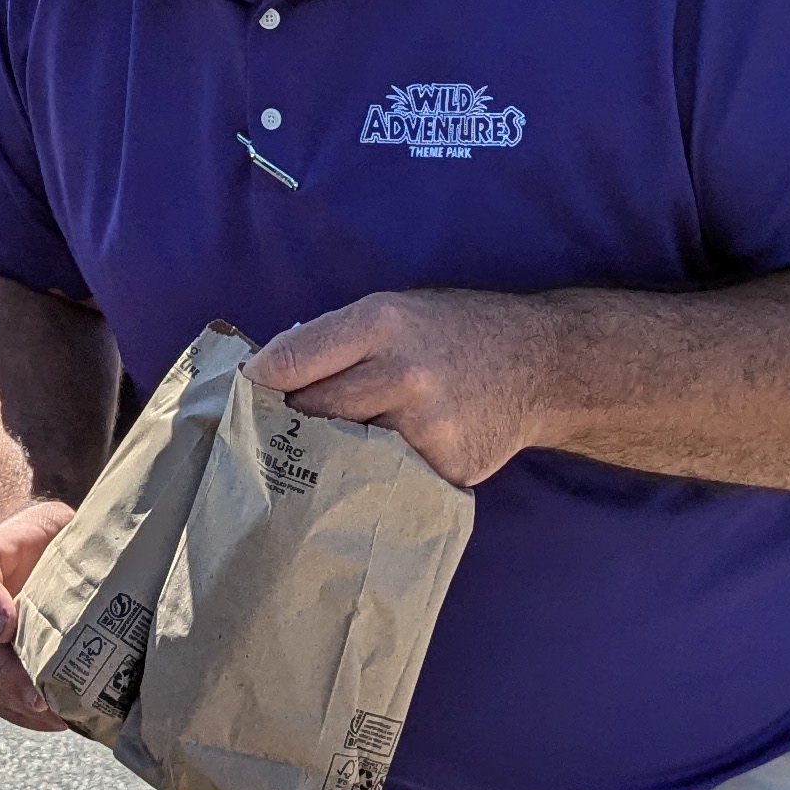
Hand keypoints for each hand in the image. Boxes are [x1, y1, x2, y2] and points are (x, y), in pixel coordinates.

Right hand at [0, 497, 78, 731]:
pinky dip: (22, 714)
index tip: (7, 626)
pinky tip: (55, 721)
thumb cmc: (52, 535)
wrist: (43, 551)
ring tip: (51, 715)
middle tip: (35, 694)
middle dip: (3, 670)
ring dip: (13, 699)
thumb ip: (67, 532)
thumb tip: (112, 558)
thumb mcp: (57, 521)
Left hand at [247, 290, 557, 486]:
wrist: (542, 365)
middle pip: (311, 413)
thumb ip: (338, 340)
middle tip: (280, 434)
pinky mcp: (445, 469)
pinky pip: (386, 479)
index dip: (258, 385)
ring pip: (343, 455)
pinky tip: (382, 466)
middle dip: (291, 424)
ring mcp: (427, 427)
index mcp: (382, 323)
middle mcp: (403, 373)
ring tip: (325, 456)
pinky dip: (375, 477)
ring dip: (329, 457)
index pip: (291, 360)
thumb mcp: (398, 310)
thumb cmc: (456, 332)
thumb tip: (267, 377)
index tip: (247, 399)